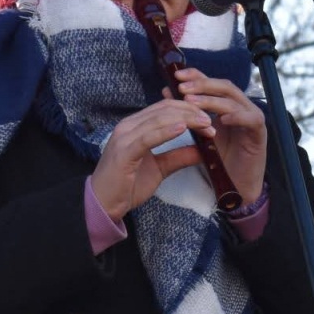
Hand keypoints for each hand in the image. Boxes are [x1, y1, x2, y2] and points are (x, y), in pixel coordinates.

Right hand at [90, 98, 211, 220]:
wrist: (103, 204)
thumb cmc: (127, 186)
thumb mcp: (160, 168)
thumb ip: (178, 156)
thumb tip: (203, 150)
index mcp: (136, 127)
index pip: (165, 108)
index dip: (189, 110)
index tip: (209, 120)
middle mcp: (129, 126)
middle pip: (164, 109)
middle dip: (191, 112)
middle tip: (211, 121)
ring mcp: (125, 136)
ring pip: (158, 118)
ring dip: (185, 119)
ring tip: (204, 124)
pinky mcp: (124, 151)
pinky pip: (148, 136)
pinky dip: (166, 131)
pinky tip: (182, 128)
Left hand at [173, 67, 266, 201]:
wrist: (238, 185)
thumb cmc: (220, 161)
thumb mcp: (199, 133)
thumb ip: (188, 113)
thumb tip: (167, 92)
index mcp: (227, 105)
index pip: (212, 83)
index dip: (196, 75)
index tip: (176, 74)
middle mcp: (241, 107)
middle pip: (224, 86)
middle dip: (202, 85)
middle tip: (181, 87)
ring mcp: (252, 118)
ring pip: (234, 101)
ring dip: (212, 100)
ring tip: (191, 102)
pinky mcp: (260, 133)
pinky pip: (251, 119)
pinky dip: (237, 117)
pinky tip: (222, 119)